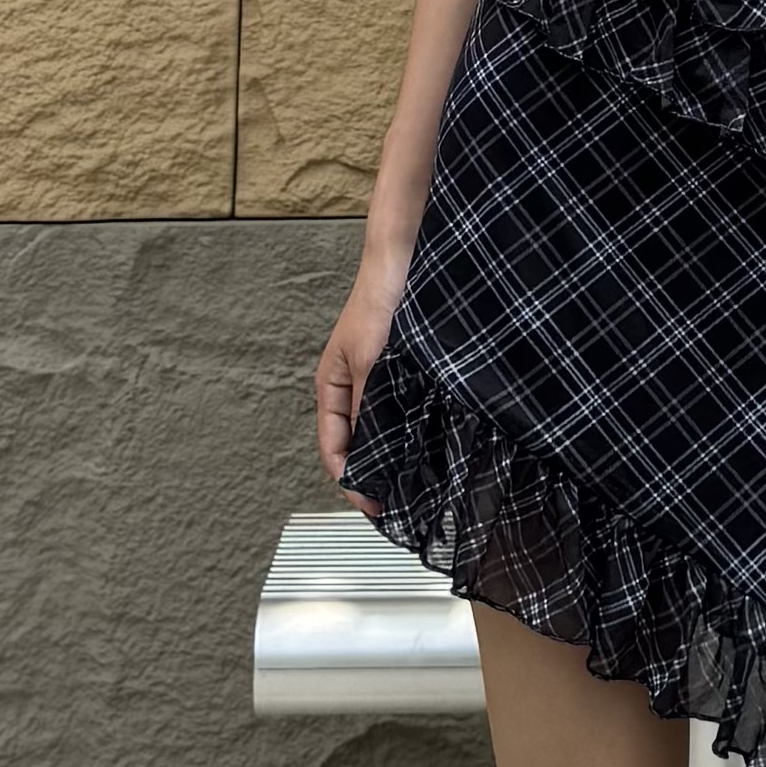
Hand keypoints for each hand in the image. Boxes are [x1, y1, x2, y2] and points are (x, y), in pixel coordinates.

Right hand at [316, 234, 415, 506]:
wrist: (407, 259)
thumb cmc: (379, 300)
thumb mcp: (370, 362)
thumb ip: (369, 408)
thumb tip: (374, 453)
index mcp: (333, 387)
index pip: (334, 449)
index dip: (351, 482)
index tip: (374, 507)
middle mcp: (355, 388)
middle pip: (359, 445)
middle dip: (373, 473)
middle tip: (398, 503)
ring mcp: (382, 381)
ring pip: (384, 431)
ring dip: (396, 455)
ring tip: (416, 482)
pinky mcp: (408, 372)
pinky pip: (406, 413)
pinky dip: (415, 432)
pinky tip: (432, 444)